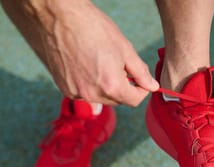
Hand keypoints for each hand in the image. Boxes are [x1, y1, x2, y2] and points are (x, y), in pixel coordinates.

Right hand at [0, 0, 158, 105]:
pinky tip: (86, 64)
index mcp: (111, 86)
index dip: (142, 90)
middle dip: (124, 87)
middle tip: (119, 64)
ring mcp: (77, 93)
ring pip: (101, 98)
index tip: (140, 79)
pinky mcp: (65, 89)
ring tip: (101, 61)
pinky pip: (85, 92)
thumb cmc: (94, 28)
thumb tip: (152, 87)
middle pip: (118, 101)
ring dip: (106, 86)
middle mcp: (93, 95)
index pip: (134, 100)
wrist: (60, 18)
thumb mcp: (124, 48)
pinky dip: (90, 84)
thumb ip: (140, 72)